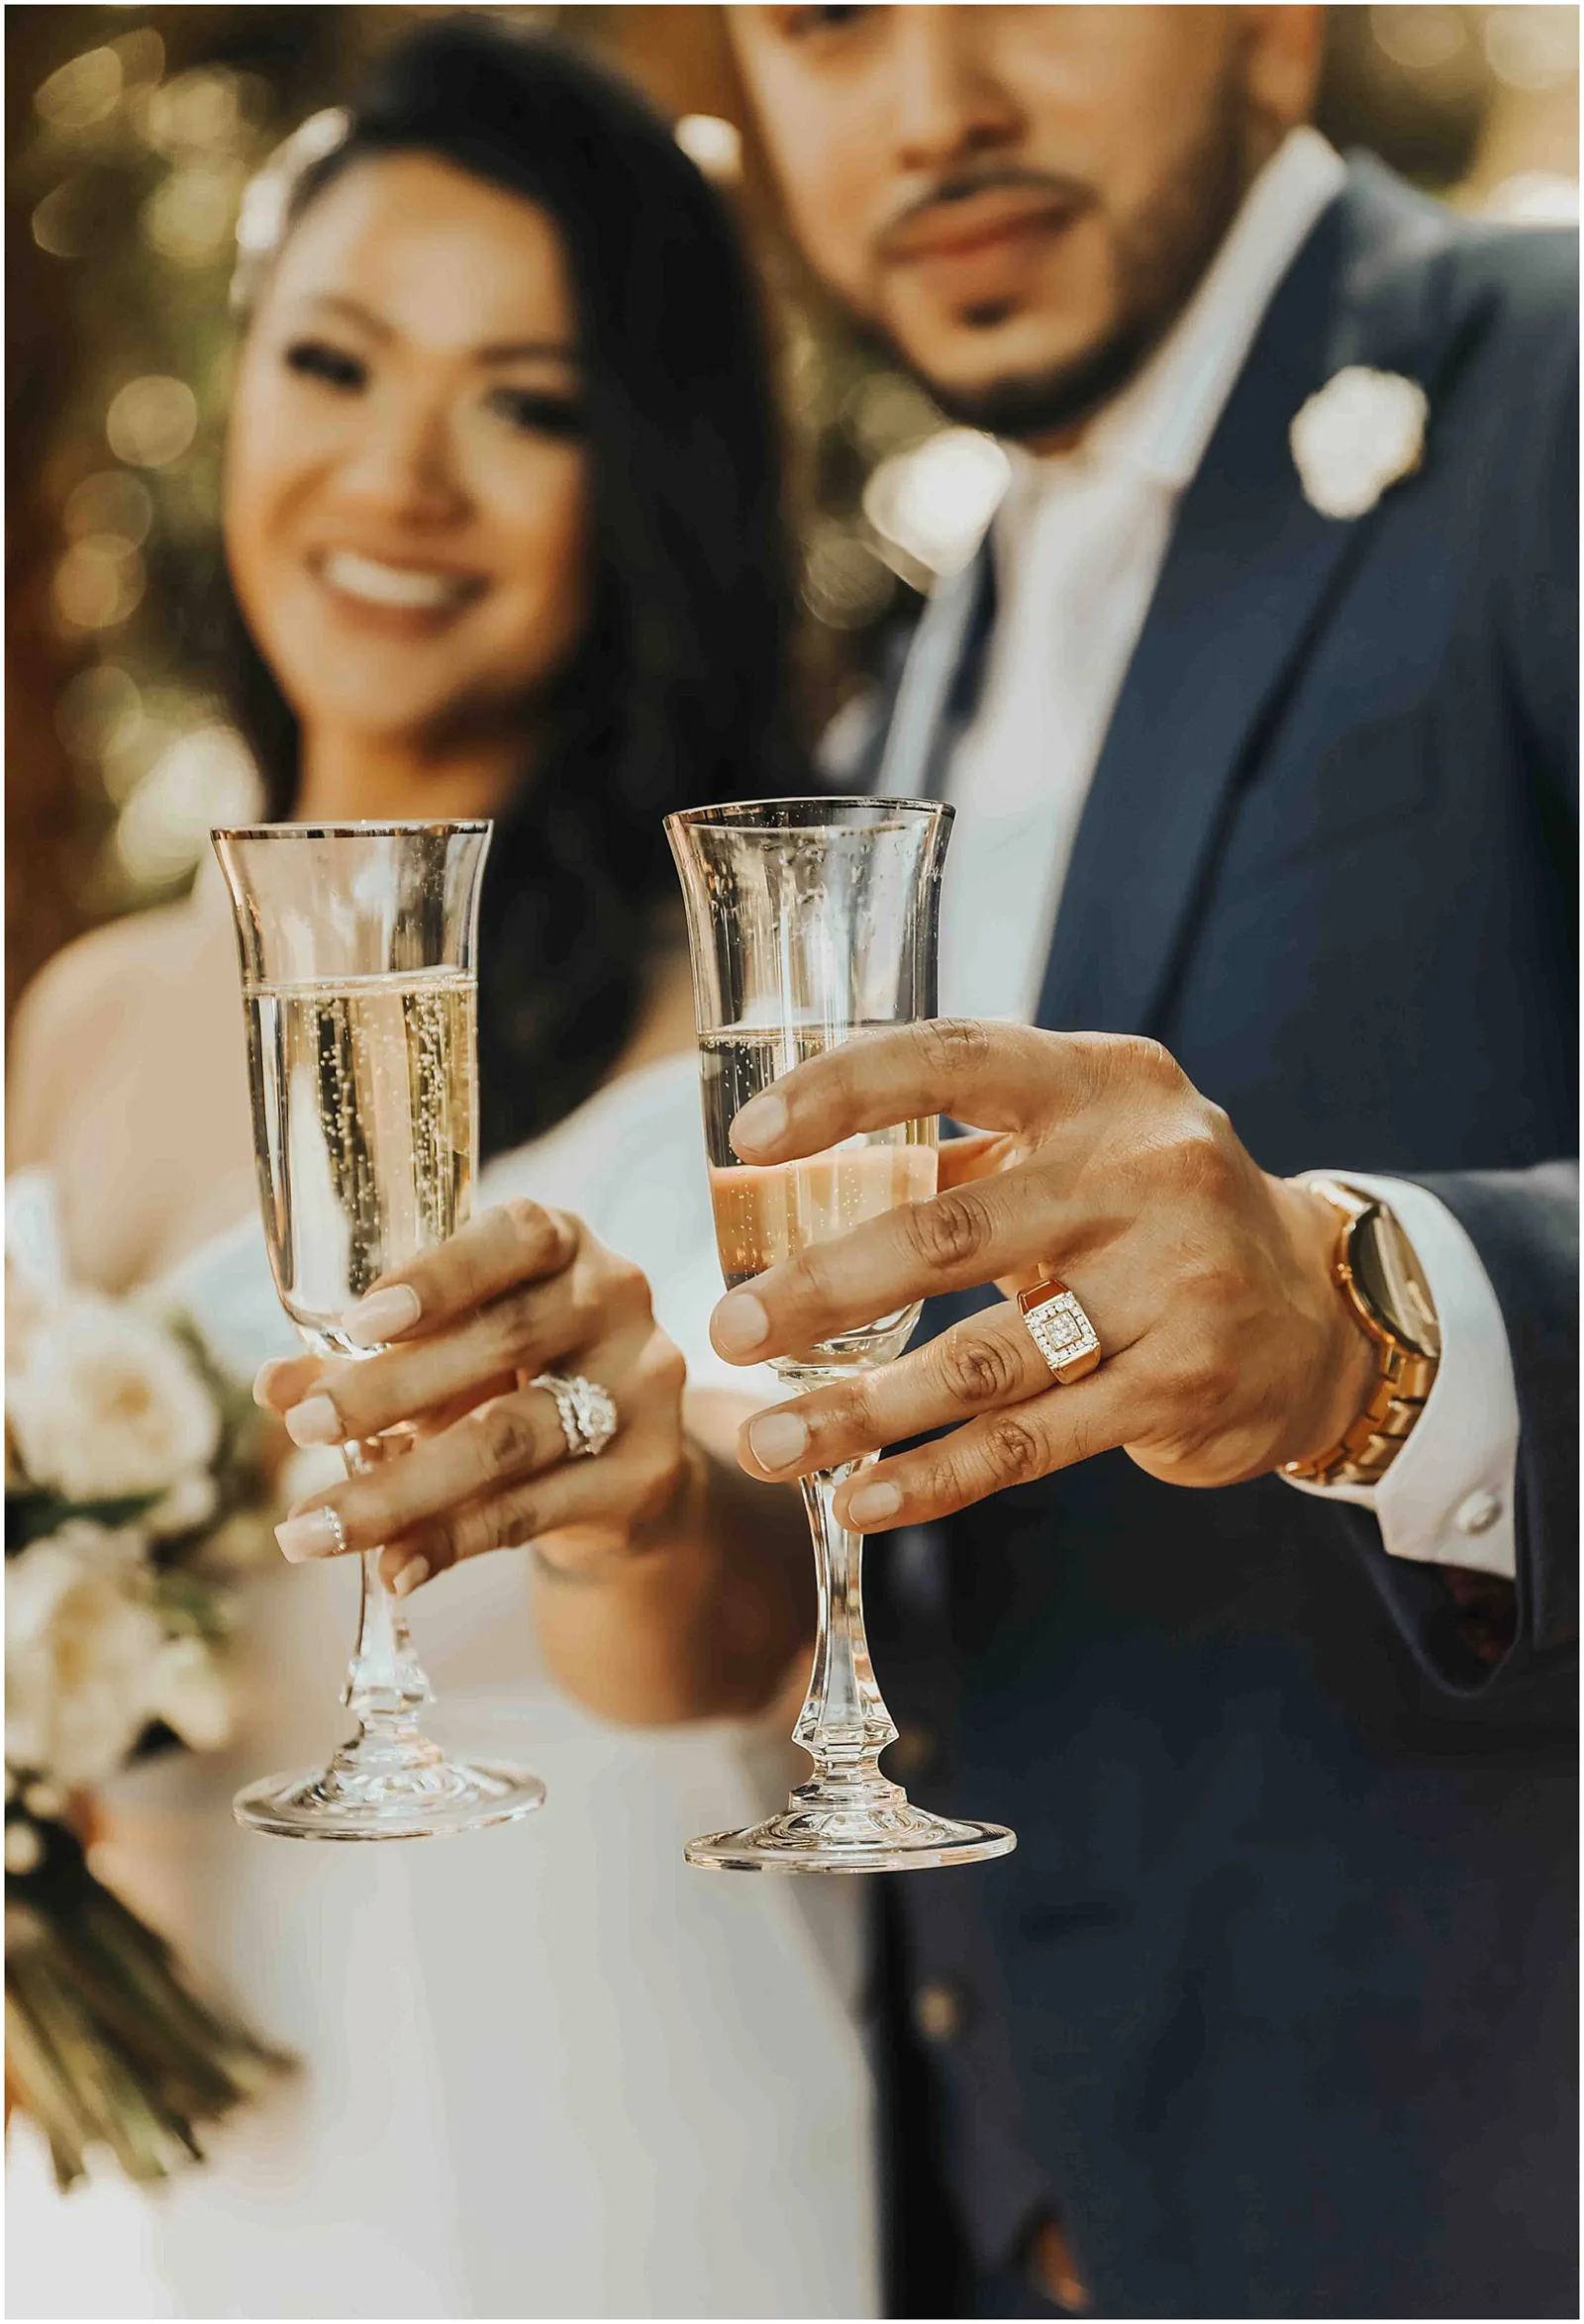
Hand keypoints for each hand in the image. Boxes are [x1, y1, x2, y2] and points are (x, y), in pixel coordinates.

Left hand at [254, 1201, 691, 1593]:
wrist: (619, 1466)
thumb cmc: (510, 1378)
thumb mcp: (444, 1351)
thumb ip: (365, 1357)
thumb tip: (275, 1386)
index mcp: (564, 1246)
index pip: (518, 1237)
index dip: (440, 1277)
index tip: (359, 1324)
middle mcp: (616, 1301)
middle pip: (504, 1340)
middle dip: (389, 1389)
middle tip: (301, 1429)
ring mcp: (641, 1388)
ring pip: (510, 1438)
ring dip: (400, 1488)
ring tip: (314, 1526)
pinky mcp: (646, 1473)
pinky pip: (531, 1511)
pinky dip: (450, 1541)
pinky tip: (391, 1567)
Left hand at [711, 1022, 1375, 1531]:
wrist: (1321, 1309)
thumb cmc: (1154, 1211)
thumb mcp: (1088, 1137)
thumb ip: (967, 1142)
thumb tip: (782, 1176)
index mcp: (1102, 1085)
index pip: (955, 1061)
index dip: (844, 1094)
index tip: (747, 1139)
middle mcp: (1144, 1173)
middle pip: (949, 1230)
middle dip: (821, 1286)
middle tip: (730, 1329)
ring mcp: (1170, 1286)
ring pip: (982, 1360)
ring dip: (859, 1411)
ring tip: (767, 1444)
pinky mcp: (1179, 1390)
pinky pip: (1030, 1443)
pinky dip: (935, 1478)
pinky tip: (860, 1499)